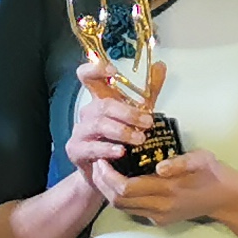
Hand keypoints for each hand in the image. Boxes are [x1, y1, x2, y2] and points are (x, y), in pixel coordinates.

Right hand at [62, 57, 169, 203]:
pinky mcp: (76, 150)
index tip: (112, 70)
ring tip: (139, 139)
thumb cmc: (121, 139)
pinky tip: (121, 152)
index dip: (95, 70)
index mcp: (100, 100)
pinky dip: (107, 149)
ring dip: (121, 131)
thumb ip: (149, 91)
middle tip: (147, 123)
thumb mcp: (138, 112)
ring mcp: (80, 131)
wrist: (107, 172)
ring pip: (98, 125)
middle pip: (102, 105)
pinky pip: (91, 147)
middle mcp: (87, 113)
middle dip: (127, 113)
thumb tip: (161, 65)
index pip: (88, 77)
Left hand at [110, 146, 237, 226]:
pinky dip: (120, 196)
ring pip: (122, 208)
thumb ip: (180, 162)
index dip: (108, 175)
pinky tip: (118, 181)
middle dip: (102, 182)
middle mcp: (160, 207)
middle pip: (118, 200)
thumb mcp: (201, 159)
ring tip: (104, 171)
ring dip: (108, 191)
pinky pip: (132, 210)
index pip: (125, 188)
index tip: (102, 159)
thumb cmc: (211, 172)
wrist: (225, 197)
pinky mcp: (159, 219)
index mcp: (168, 190)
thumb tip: (160, 167)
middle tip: (98, 163)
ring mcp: (159, 216)